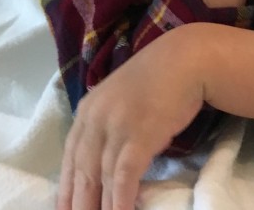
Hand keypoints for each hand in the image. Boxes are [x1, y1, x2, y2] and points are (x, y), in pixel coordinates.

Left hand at [57, 29, 203, 209]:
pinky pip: (123, 176)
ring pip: (100, 178)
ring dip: (99, 208)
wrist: (187, 58)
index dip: (66, 190)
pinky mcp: (139, 135)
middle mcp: (95, 119)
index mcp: (88, 110)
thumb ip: (109, 127)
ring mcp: (117, 126)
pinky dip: (120, 201)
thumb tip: (106, 164)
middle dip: (79, 205)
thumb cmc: (158, 79)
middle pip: (81, 172)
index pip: (69, 159)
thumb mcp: (121, 99)